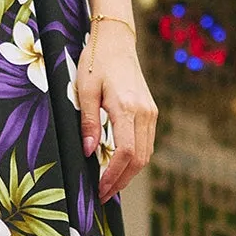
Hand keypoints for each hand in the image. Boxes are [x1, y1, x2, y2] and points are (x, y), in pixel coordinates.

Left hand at [76, 22, 156, 202]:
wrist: (116, 41)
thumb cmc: (95, 62)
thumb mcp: (84, 90)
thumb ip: (88, 122)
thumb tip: (87, 152)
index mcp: (127, 107)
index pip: (125, 153)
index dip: (113, 176)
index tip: (99, 189)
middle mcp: (144, 112)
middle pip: (139, 159)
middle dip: (121, 181)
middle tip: (102, 194)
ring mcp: (151, 112)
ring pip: (146, 154)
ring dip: (129, 173)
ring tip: (109, 185)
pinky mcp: (151, 111)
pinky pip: (146, 143)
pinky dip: (134, 159)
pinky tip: (118, 166)